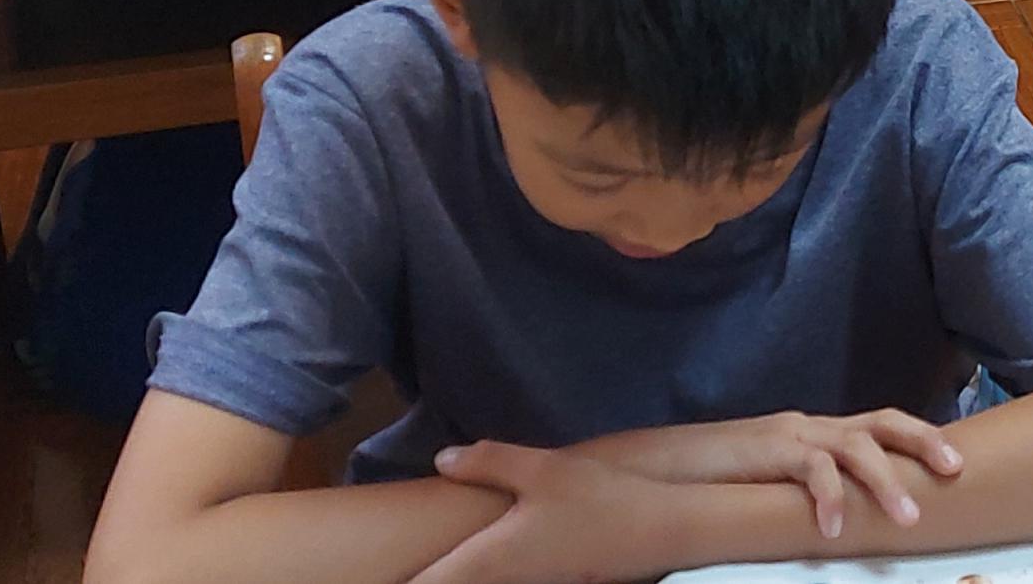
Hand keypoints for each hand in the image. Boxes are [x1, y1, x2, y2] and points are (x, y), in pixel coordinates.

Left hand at [412, 442, 691, 583]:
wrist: (665, 533)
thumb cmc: (600, 500)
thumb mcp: (544, 469)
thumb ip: (489, 463)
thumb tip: (443, 460)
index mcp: (488, 561)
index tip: (367, 577)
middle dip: (421, 579)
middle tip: (393, 570)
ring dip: (451, 577)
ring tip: (430, 566)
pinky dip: (479, 576)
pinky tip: (483, 560)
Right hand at [582, 410, 963, 538]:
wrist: (666, 466)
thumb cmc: (728, 481)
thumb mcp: (784, 486)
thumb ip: (818, 492)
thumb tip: (856, 520)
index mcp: (822, 434)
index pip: (882, 424)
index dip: (922, 437)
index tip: (957, 461)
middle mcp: (814, 427)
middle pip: (882, 421)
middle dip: (924, 440)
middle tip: (956, 470)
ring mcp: (792, 435)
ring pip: (855, 445)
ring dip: (885, 482)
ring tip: (907, 518)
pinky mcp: (768, 449)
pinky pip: (809, 469)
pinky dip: (827, 498)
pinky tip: (834, 529)